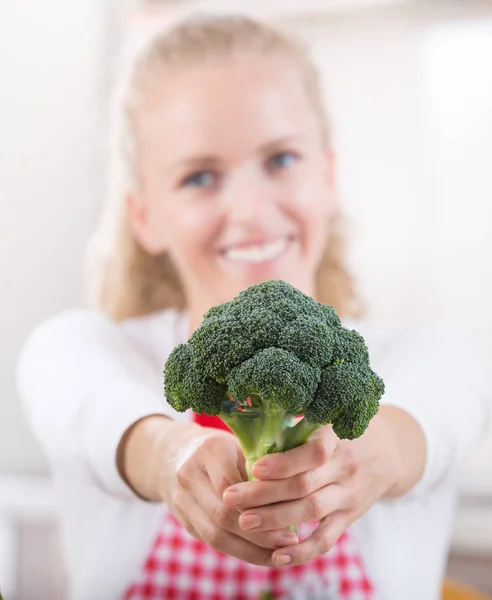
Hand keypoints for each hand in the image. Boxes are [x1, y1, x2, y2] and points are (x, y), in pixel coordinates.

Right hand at [159, 426, 298, 565]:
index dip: (259, 504)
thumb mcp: (242, 445)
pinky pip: (213, 542)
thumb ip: (262, 467)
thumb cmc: (224, 449)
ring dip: (251, 550)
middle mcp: (189, 474)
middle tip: (291, 541)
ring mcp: (181, 500)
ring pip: (216, 535)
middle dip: (260, 533)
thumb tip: (294, 498)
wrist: (175, 453)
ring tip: (281, 555)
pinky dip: (240, 551)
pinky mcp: (184, 521)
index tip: (290, 515)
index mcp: (209, 450)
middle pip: (223, 514)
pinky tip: (264, 555)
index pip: (231, 484)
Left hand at [222, 413, 398, 566]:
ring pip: (311, 511)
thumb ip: (298, 432)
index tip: (254, 468)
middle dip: (264, 494)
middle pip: (304, 485)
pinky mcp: (350, 517)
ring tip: (244, 522)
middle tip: (231, 499)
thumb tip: (251, 439)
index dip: (283, 462)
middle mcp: (345, 467)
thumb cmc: (342, 435)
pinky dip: (301, 551)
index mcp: (336, 438)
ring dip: (275, 519)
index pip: (313, 452)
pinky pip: (326, 539)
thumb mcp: (327, 424)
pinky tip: (276, 556)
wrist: (389, 453)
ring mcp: (349, 494)